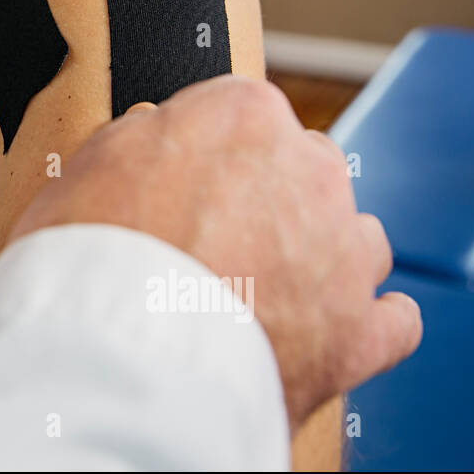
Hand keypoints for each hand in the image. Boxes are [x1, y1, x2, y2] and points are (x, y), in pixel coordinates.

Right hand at [7, 75, 422, 432]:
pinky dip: (361, 326)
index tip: (187, 180)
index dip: (208, 152)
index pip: (241, 112)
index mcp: (243, 115)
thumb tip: (151, 134)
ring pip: (354, 239)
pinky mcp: (360, 333)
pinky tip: (325, 333)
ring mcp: (343, 253)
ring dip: (319, 259)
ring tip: (264, 295)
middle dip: (270, 200)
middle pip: (305, 168)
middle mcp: (310, 171)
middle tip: (217, 241)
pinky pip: (390, 320)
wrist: (124, 360)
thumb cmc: (95, 261)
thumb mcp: (84, 168)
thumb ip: (134, 140)